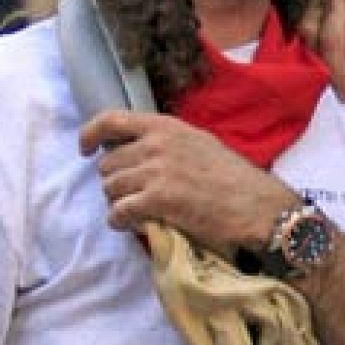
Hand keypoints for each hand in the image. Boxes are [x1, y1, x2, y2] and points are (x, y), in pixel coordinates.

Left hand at [79, 110, 296, 251]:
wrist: (259, 206)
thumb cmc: (236, 181)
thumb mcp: (201, 146)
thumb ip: (168, 144)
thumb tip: (137, 155)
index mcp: (167, 127)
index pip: (111, 119)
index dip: (90, 134)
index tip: (85, 149)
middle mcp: (157, 144)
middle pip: (108, 163)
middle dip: (116, 183)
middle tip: (133, 197)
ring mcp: (157, 171)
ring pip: (109, 189)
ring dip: (118, 204)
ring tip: (138, 213)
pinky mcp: (158, 199)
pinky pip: (118, 212)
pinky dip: (121, 222)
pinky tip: (135, 226)